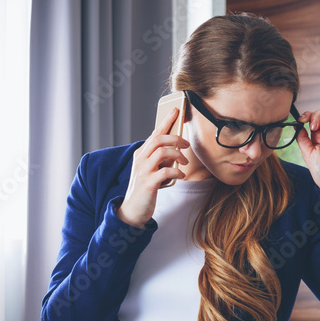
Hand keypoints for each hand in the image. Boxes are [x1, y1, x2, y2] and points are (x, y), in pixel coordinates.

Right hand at [116, 108, 189, 227]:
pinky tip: (181, 176)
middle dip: (175, 138)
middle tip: (186, 144)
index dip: (165, 121)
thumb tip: (176, 148)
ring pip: (162, 152)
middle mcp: (140, 160)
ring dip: (177, 155)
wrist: (133, 210)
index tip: (176, 110)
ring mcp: (143, 171)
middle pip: (158, 139)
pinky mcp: (148, 183)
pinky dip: (176, 172)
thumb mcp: (152, 170)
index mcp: (141, 154)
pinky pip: (165, 172)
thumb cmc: (145, 189)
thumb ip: (160, 159)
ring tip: (184, 163)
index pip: (154, 133)